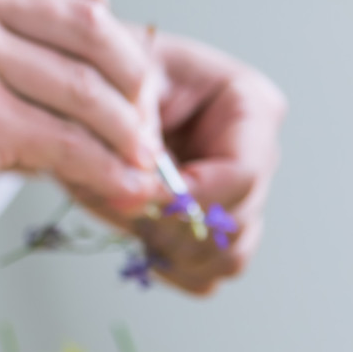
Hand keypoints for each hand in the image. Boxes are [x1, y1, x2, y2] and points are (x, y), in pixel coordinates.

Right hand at [0, 0, 164, 222]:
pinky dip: (104, 170)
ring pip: (90, 91)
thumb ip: (3, 43)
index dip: (108, 17)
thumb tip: (89, 99)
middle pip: (95, 31)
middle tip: (144, 128)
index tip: (111, 69)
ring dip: (128, 137)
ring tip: (143, 168)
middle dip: (135, 86)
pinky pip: (65, 142)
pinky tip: (120, 189)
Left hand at [131, 34, 285, 294]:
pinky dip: (170, 269)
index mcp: (250, 107)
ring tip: (128, 218)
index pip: (242, 174)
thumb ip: (134, 134)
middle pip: (236, 224)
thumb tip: (136, 199)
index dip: (189, 198)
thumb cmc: (113, 76)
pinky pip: (207, 275)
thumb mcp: (121, 85)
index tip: (135, 197)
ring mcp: (242, 198)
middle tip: (120, 207)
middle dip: (172, 227)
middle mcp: (258, 155)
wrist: (95, 94)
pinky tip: (140, 241)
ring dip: (171, 252)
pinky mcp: (217, 230)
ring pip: (227, 257)